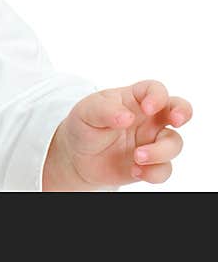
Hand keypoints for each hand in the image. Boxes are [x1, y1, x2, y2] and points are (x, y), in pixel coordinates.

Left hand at [43, 79, 192, 189]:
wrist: (77, 157)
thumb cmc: (84, 126)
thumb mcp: (86, 112)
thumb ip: (105, 111)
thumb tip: (127, 117)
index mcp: (133, 99)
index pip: (154, 89)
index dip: (157, 96)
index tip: (147, 108)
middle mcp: (148, 118)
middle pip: (178, 109)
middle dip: (183, 112)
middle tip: (176, 121)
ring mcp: (151, 141)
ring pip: (174, 143)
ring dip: (160, 151)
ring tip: (137, 157)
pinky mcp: (151, 163)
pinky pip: (164, 169)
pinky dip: (153, 172)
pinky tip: (135, 170)